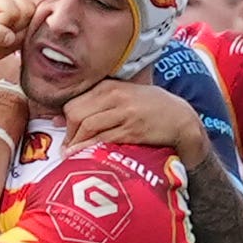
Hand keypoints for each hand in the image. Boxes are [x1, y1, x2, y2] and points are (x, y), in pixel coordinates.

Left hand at [0, 0, 33, 69]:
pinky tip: (12, 32)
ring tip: (4, 32)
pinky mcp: (29, 10)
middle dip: (14, 28)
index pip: (11, 12)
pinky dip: (25, 33)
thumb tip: (10, 37)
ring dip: (21, 32)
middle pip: (27, 12)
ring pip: (35, 17)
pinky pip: (38, 24)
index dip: (2, 26)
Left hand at [62, 81, 210, 166]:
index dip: (64, 119)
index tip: (61, 131)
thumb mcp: (125, 96)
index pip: (75, 101)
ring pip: (87, 126)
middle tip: (66, 147)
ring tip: (70, 155)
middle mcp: (115, 97)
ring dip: (75, 144)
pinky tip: (83, 156)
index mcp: (110, 86)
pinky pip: (102, 140)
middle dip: (68, 132)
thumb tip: (62, 117)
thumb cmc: (150, 108)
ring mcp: (124, 113)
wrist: (181, 118)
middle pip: (76, 113)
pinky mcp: (131, 131)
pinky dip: (89, 149)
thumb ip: (97, 103)